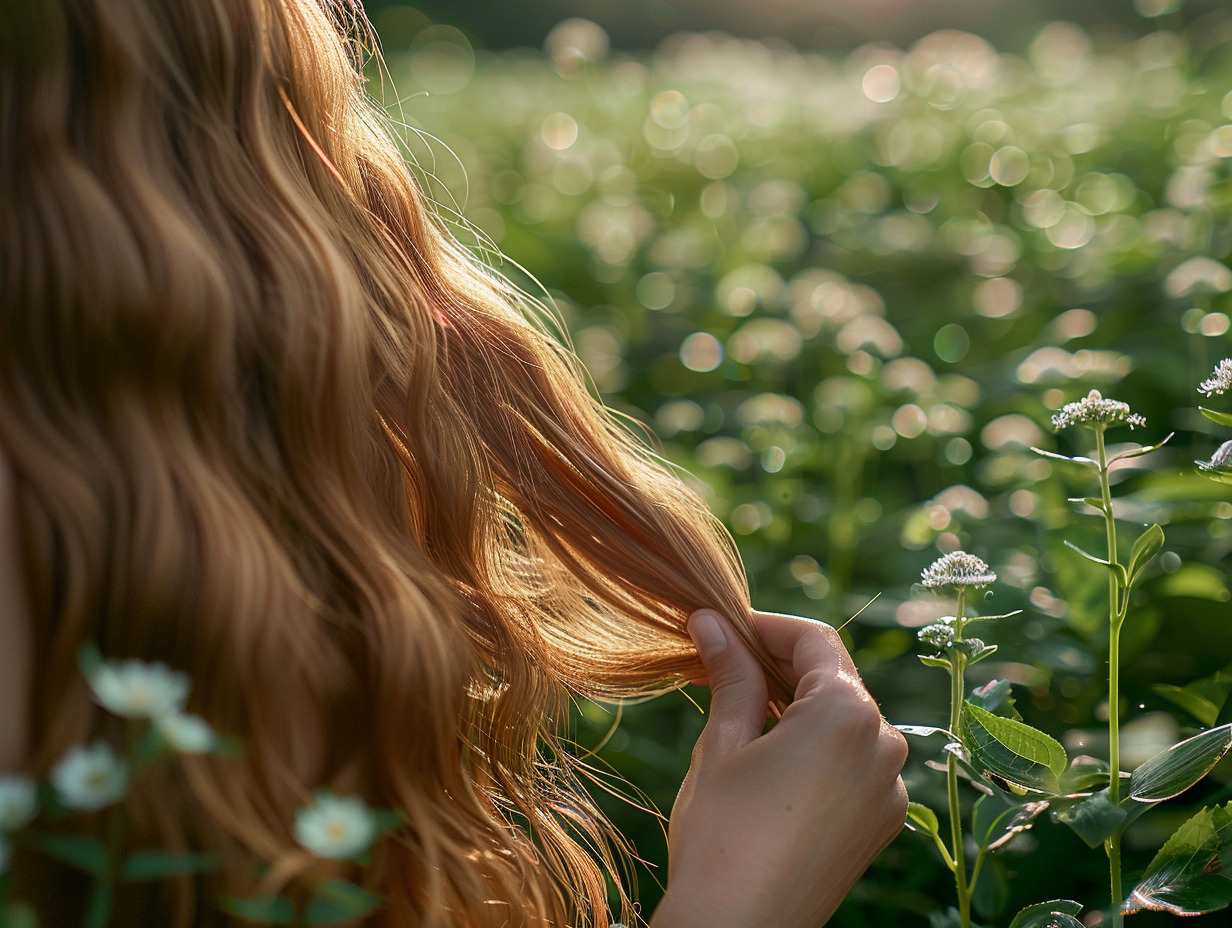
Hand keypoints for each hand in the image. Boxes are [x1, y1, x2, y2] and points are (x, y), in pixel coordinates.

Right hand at [651, 609, 907, 927]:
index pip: (813, 639)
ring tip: (742, 710)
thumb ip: (730, 674)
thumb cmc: (724, 834)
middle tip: (722, 665)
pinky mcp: (882, 820)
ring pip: (845, 719)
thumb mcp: (723, 743)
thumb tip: (711, 620)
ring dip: (798, 705)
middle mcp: (885, 743)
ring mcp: (890, 786)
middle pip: (833, 676)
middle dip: (778, 663)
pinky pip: (855, 761)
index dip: (763, 625)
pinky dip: (819, 747)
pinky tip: (773, 759)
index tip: (721, 628)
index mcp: (847, 713)